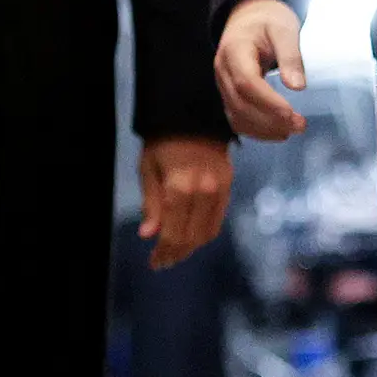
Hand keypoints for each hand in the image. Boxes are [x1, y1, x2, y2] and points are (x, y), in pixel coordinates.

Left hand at [137, 136, 232, 269]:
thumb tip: (148, 235)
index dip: (164, 251)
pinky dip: (205, 232)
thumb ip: (150, 204)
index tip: (155, 263)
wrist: (191, 113)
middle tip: (163, 261)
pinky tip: (192, 236)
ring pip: (208, 231)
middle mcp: (203, 191)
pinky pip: (219, 217)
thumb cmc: (161, 141)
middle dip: (177, 253)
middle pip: (192, 236)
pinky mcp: (229, 184)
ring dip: (192, 246)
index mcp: (179, 187)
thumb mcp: (148, 169)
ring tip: (176, 253)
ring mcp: (219, 188)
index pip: (173, 232)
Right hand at [213, 0, 309, 140]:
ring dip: (264, 129)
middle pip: (240, 104)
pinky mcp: (229, 94)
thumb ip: (290, 56)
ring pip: (237, 115)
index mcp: (234, 50)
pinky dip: (256, 130)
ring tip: (292, 130)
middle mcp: (223, 70)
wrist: (249, 16)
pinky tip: (278, 132)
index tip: (291, 113)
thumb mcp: (284, 29)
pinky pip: (237, 118)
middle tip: (300, 125)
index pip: (246, 83)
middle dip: (269, 120)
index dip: (267, 102)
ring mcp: (223, 84)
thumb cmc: (268, 20)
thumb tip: (297, 87)